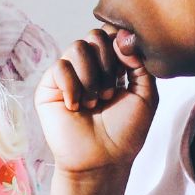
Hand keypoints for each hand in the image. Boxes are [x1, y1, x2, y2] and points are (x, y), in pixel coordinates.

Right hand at [35, 28, 157, 177]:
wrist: (103, 159)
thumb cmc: (126, 132)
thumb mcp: (146, 95)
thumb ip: (140, 63)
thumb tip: (122, 37)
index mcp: (111, 66)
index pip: (111, 35)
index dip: (119, 45)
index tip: (125, 70)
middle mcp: (88, 67)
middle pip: (94, 36)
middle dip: (107, 63)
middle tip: (110, 93)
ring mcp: (68, 75)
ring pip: (77, 48)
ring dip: (91, 78)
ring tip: (94, 103)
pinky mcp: (48, 86)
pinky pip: (60, 67)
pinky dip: (72, 88)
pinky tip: (75, 107)